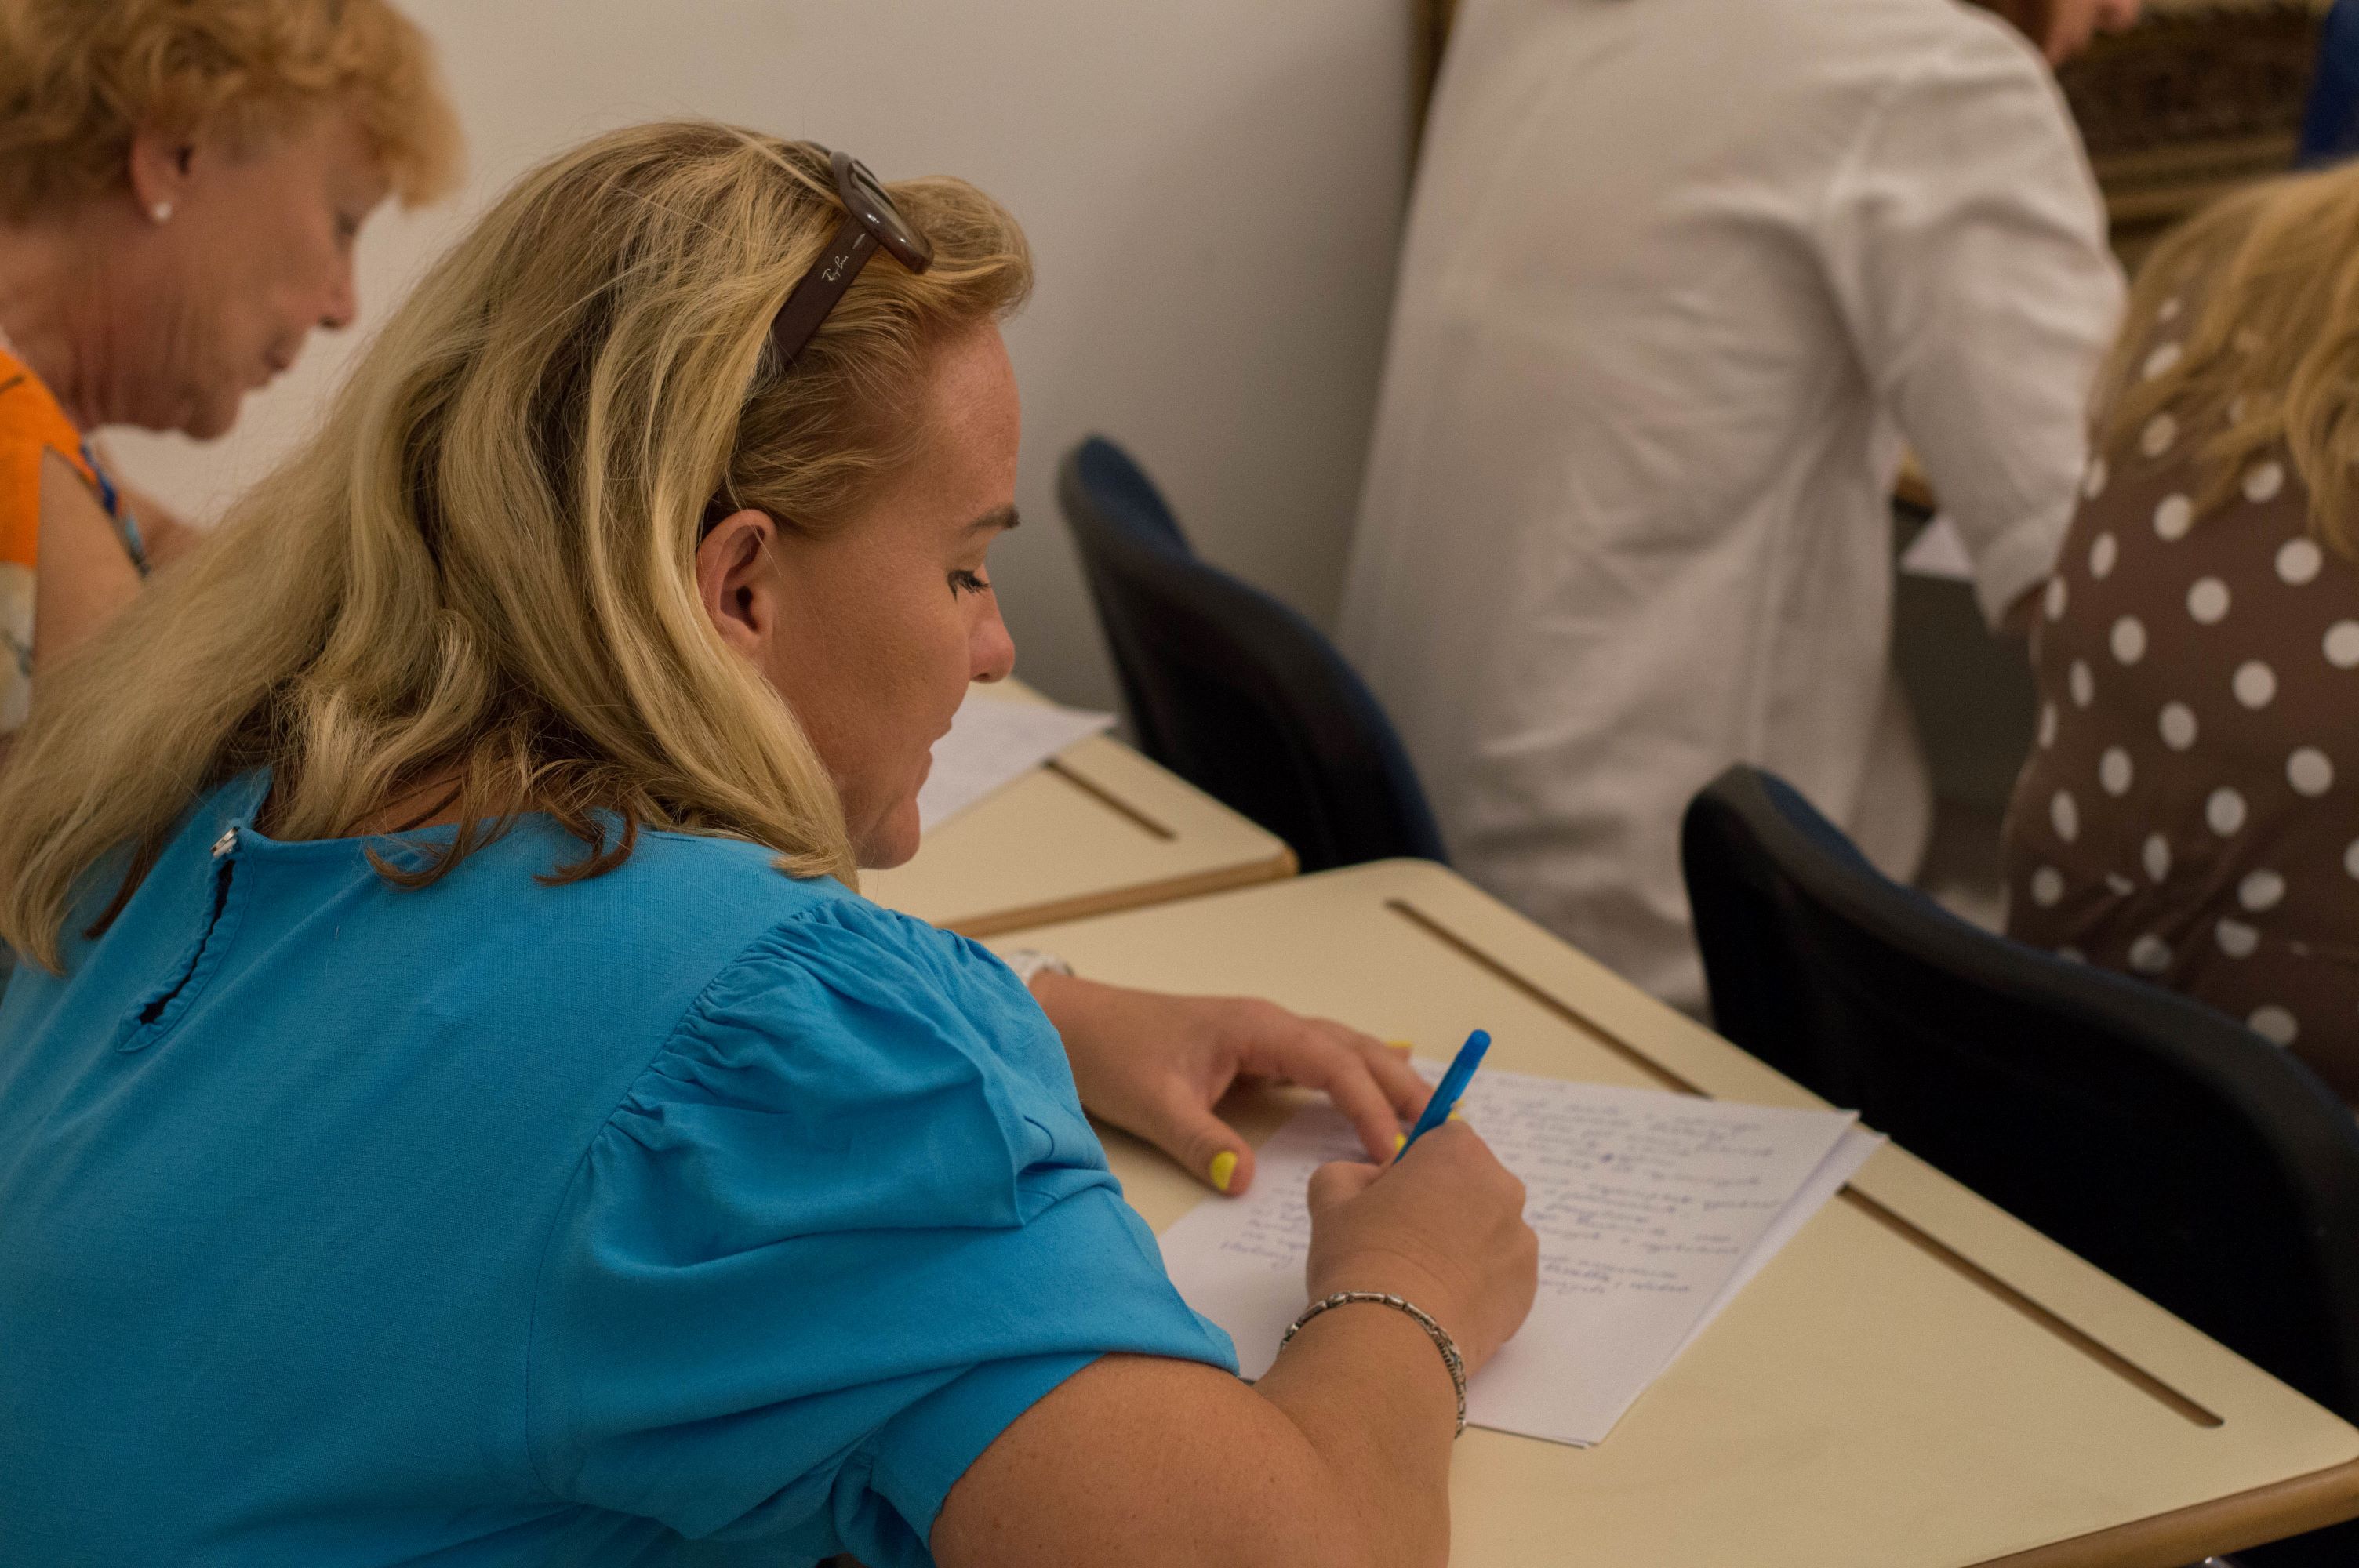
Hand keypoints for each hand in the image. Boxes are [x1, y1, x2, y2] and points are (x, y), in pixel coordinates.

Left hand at [1030, 972, 1430, 1195]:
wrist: (1073, 1025)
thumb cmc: (1111, 1054)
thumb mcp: (1152, 1103)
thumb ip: (1199, 1141)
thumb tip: (1243, 1181)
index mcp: (1256, 1027)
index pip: (1333, 1065)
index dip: (1369, 1107)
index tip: (1396, 1150)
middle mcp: (1270, 1024)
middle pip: (1356, 1050)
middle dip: (1404, 1086)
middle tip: (1451, 1129)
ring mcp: (1265, 1034)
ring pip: (1345, 1051)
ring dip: (1389, 1080)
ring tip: (1434, 1117)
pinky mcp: (1256, 1050)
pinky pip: (1323, 1061)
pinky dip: (1359, 1078)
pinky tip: (1383, 1094)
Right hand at [1303, 1123, 1537, 1375]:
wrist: (1390, 1340)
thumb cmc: (1359, 1257)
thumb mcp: (1330, 1198)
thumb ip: (1351, 1172)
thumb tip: (1372, 1184)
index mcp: (1460, 1153)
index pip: (1443, 1139)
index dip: (1415, 1166)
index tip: (1391, 1197)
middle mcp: (1503, 1188)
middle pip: (1472, 1183)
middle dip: (1444, 1202)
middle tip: (1402, 1241)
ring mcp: (1521, 1241)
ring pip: (1489, 1230)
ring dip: (1464, 1243)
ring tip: (1421, 1280)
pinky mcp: (1527, 1289)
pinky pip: (1500, 1274)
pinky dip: (1478, 1282)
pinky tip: (1441, 1303)